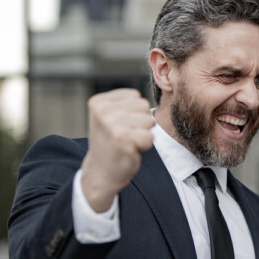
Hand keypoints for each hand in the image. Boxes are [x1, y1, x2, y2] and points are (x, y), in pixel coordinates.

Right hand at [81, 89, 154, 211]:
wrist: (102, 172)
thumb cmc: (112, 142)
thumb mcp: (110, 116)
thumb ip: (125, 102)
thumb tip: (160, 85)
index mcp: (99, 102)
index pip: (135, 96)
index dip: (134, 113)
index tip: (120, 126)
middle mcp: (103, 111)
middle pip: (144, 106)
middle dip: (140, 122)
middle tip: (125, 136)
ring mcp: (111, 125)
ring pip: (149, 121)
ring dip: (143, 134)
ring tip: (127, 142)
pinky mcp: (122, 140)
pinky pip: (150, 137)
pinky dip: (145, 145)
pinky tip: (131, 150)